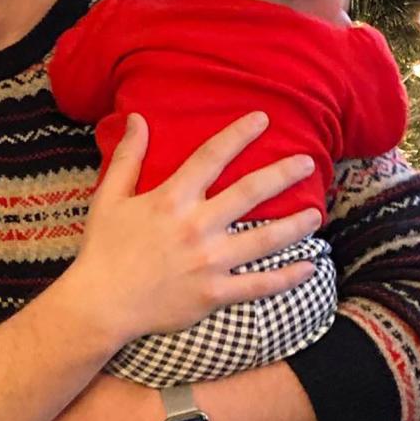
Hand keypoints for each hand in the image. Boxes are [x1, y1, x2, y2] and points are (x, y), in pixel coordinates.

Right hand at [62, 113, 320, 347]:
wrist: (102, 302)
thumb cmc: (103, 247)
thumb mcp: (109, 196)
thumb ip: (128, 156)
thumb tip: (138, 118)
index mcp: (171, 199)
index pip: (211, 157)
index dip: (238, 135)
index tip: (262, 119)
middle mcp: (197, 226)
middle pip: (250, 193)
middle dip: (282, 174)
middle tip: (307, 162)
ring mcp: (210, 261)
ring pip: (265, 239)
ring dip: (296, 225)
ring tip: (317, 213)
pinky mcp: (216, 293)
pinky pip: (260, 284)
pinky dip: (288, 276)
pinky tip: (309, 267)